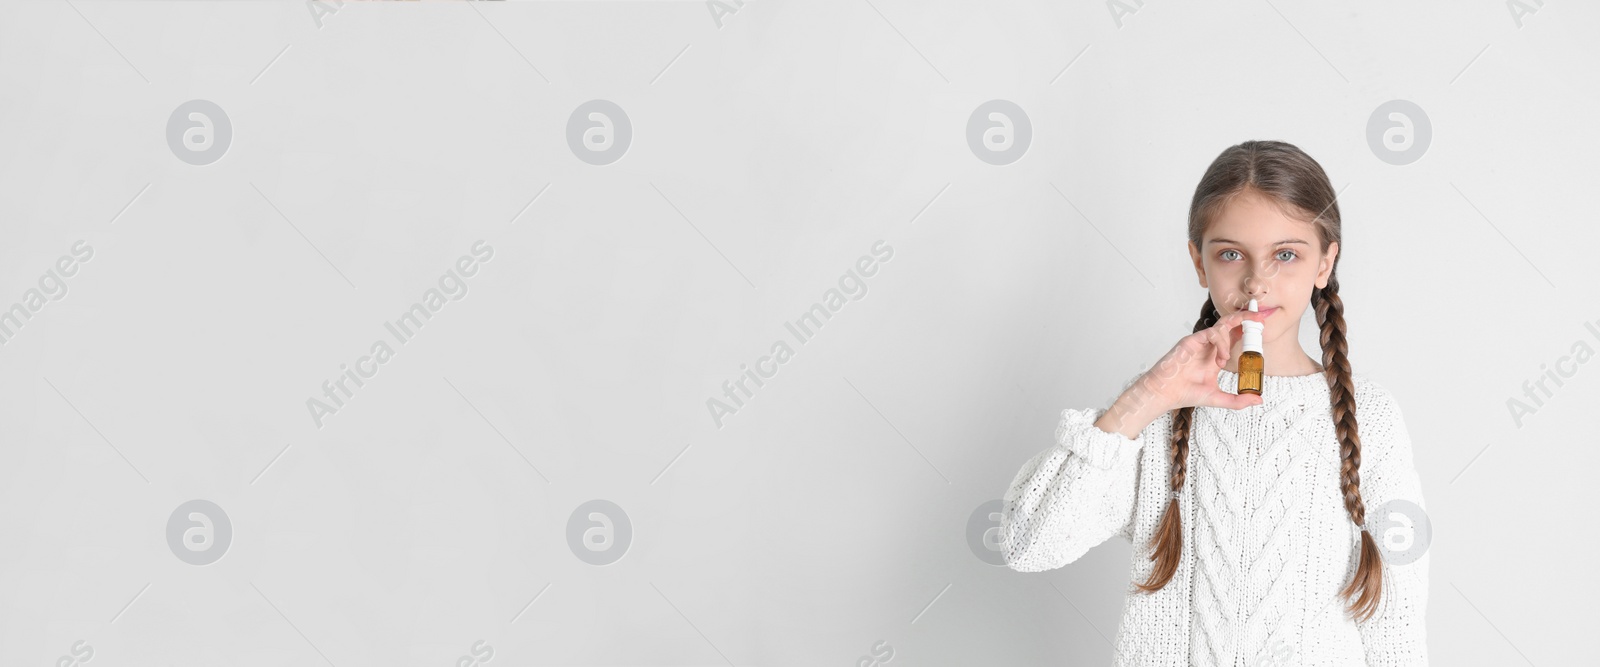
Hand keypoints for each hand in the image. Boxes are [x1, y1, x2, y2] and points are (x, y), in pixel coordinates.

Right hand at [1134, 307, 1270, 412]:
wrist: (1165, 394)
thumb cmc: (1185, 394)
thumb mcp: (1218, 398)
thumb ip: (1238, 400)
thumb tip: (1258, 401)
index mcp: (1215, 357)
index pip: (1234, 337)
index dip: (1247, 331)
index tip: (1261, 328)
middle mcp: (1209, 347)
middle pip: (1229, 325)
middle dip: (1245, 319)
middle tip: (1260, 318)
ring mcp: (1200, 342)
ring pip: (1221, 327)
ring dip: (1229, 340)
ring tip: (1226, 359)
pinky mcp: (1192, 341)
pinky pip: (1211, 333)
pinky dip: (1220, 342)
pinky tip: (1220, 358)